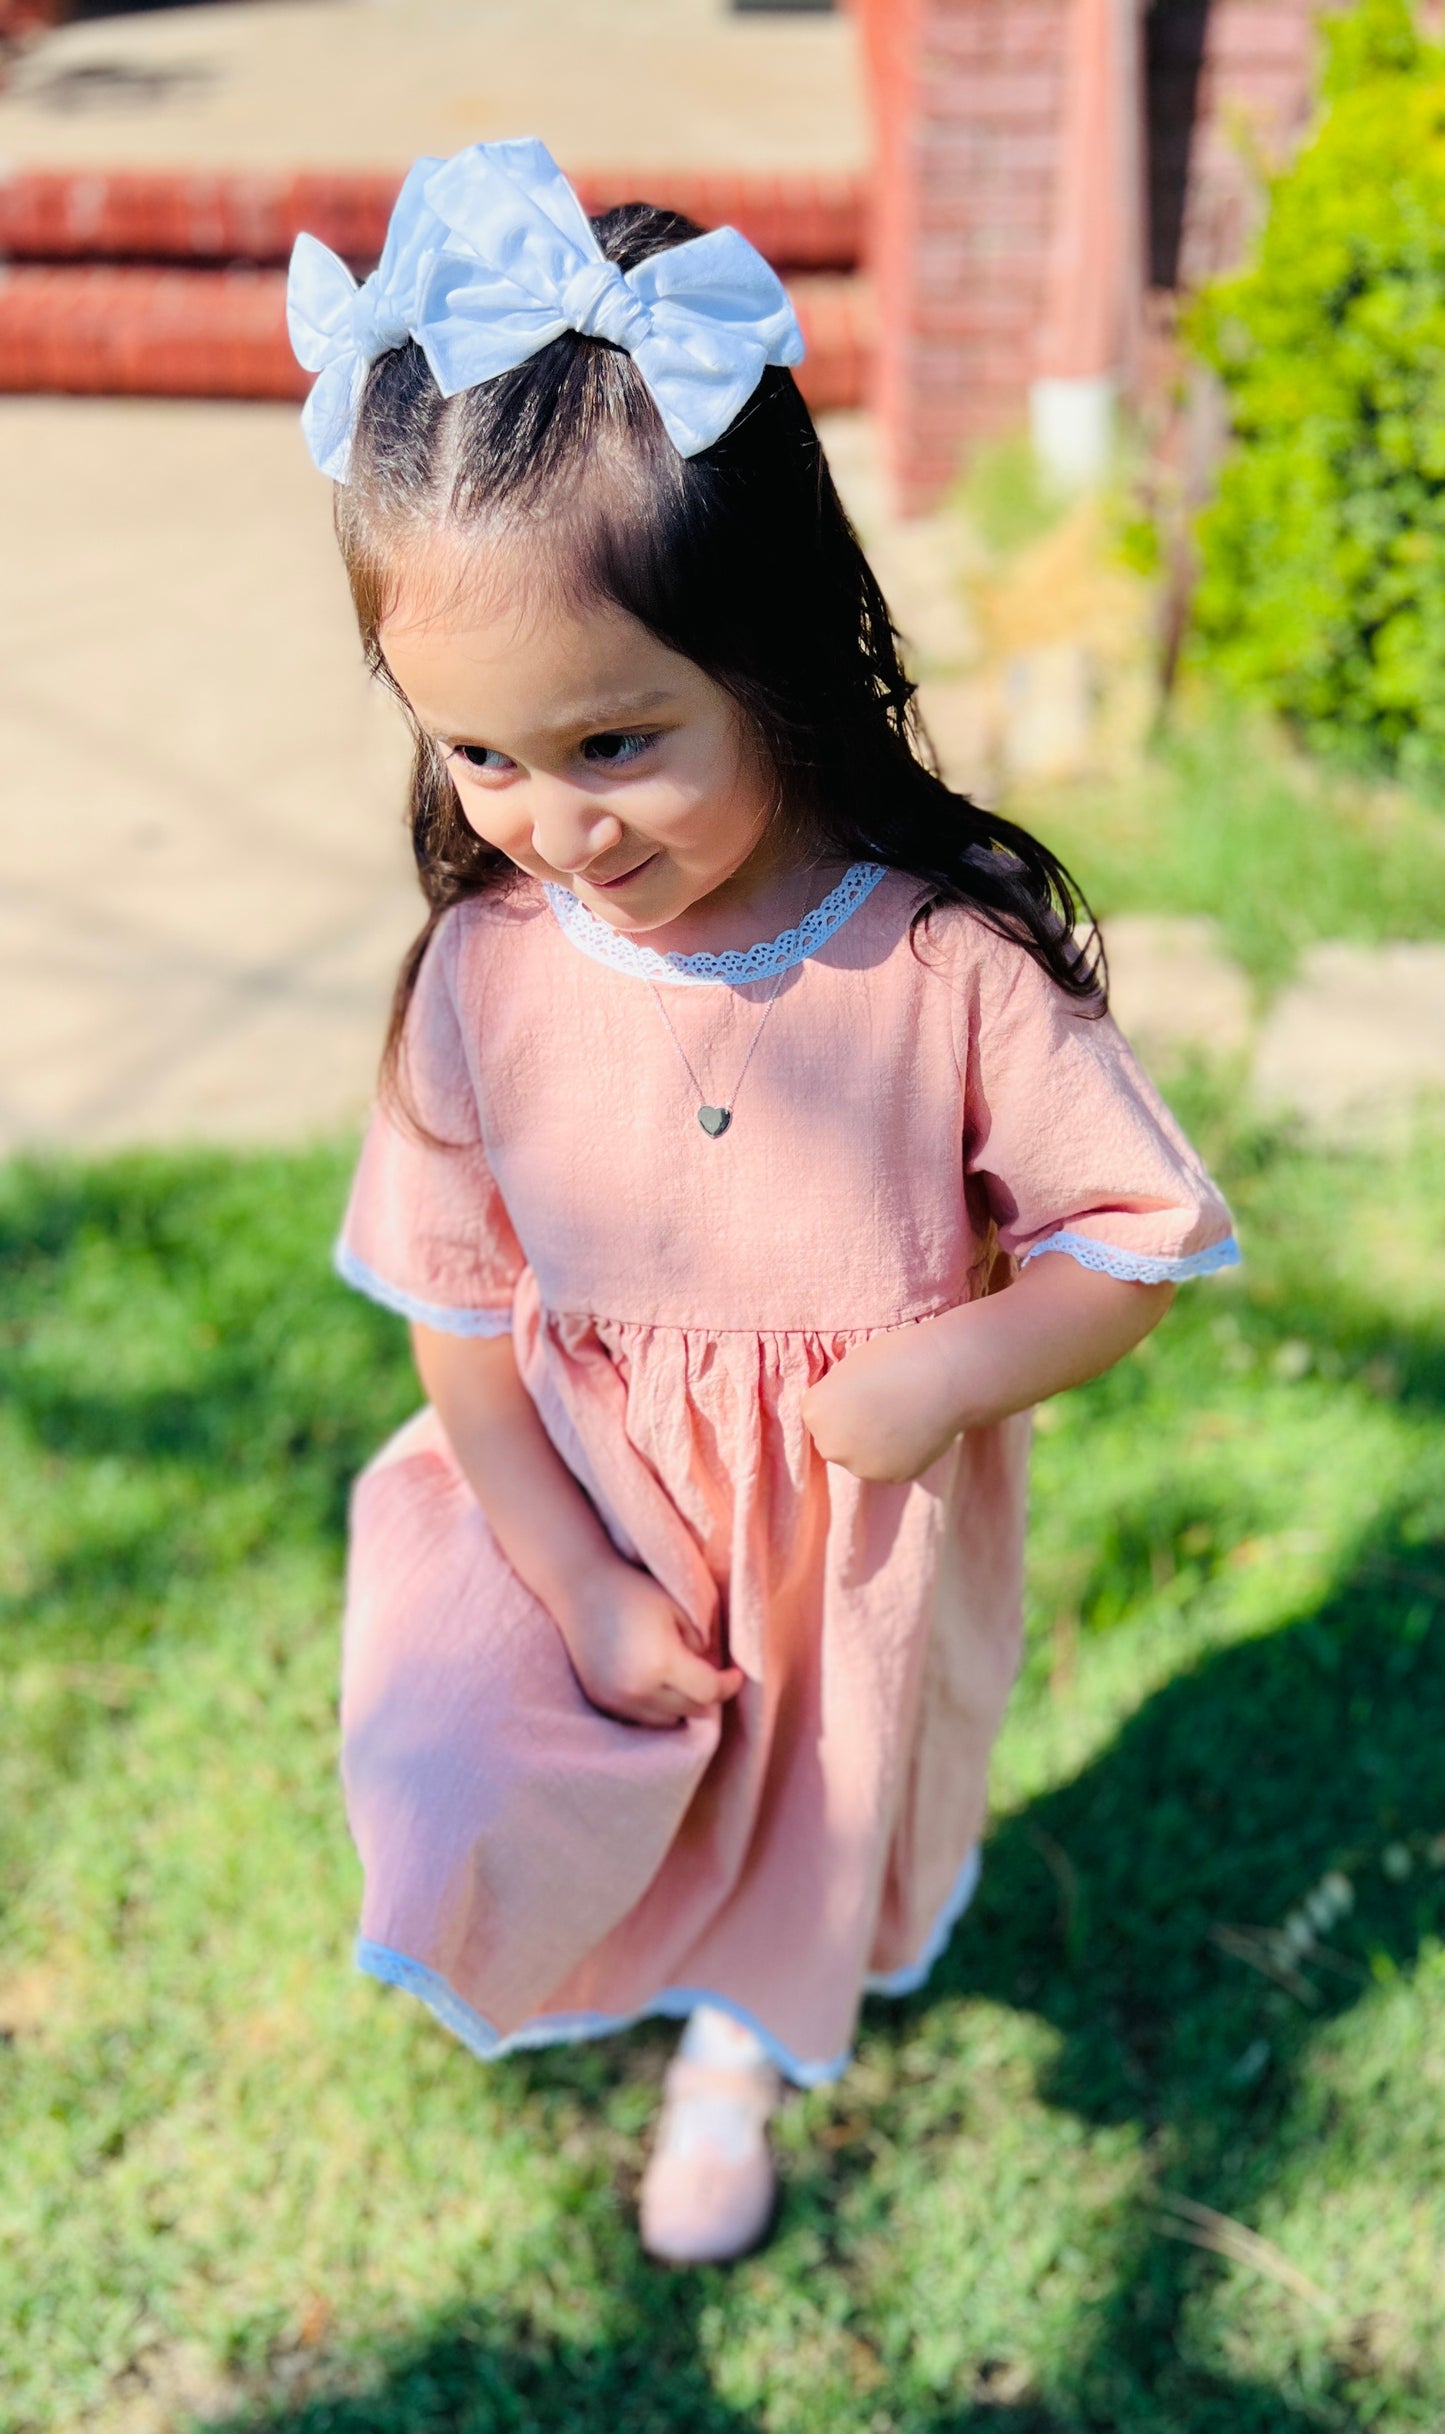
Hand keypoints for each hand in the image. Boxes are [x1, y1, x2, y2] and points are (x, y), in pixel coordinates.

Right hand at [554, 1556, 744, 1729]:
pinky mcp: (602, 1703)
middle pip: (691, 1710)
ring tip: (679, 1678)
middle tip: (708, 1672)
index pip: (709, 1692)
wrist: (580, 1590)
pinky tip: (654, 1682)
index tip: (736, 1674)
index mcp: (661, 1662)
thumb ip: (702, 1645)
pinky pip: (642, 1718)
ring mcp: (617, 1700)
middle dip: (707, 1693)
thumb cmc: (635, 1591)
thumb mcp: (680, 1608)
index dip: (729, 1684)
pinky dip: (655, 1707)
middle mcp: (638, 1689)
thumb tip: (712, 1672)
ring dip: (680, 1704)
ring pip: (668, 1721)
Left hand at [801, 1326, 960, 1484]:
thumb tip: (845, 1413)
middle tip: (885, 1407)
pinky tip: (916, 1431)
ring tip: (903, 1419)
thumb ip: (840, 1396)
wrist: (942, 1376)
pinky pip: (889, 1465)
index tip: (866, 1386)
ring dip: (875, 1445)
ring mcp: (860, 1465)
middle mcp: (829, 1445)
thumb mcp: (850, 1368)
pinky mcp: (891, 1478)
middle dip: (853, 1428)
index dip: (844, 1397)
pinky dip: (900, 1453)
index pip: (820, 1411)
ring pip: (862, 1457)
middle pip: (835, 1439)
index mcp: (814, 1411)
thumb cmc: (897, 1358)